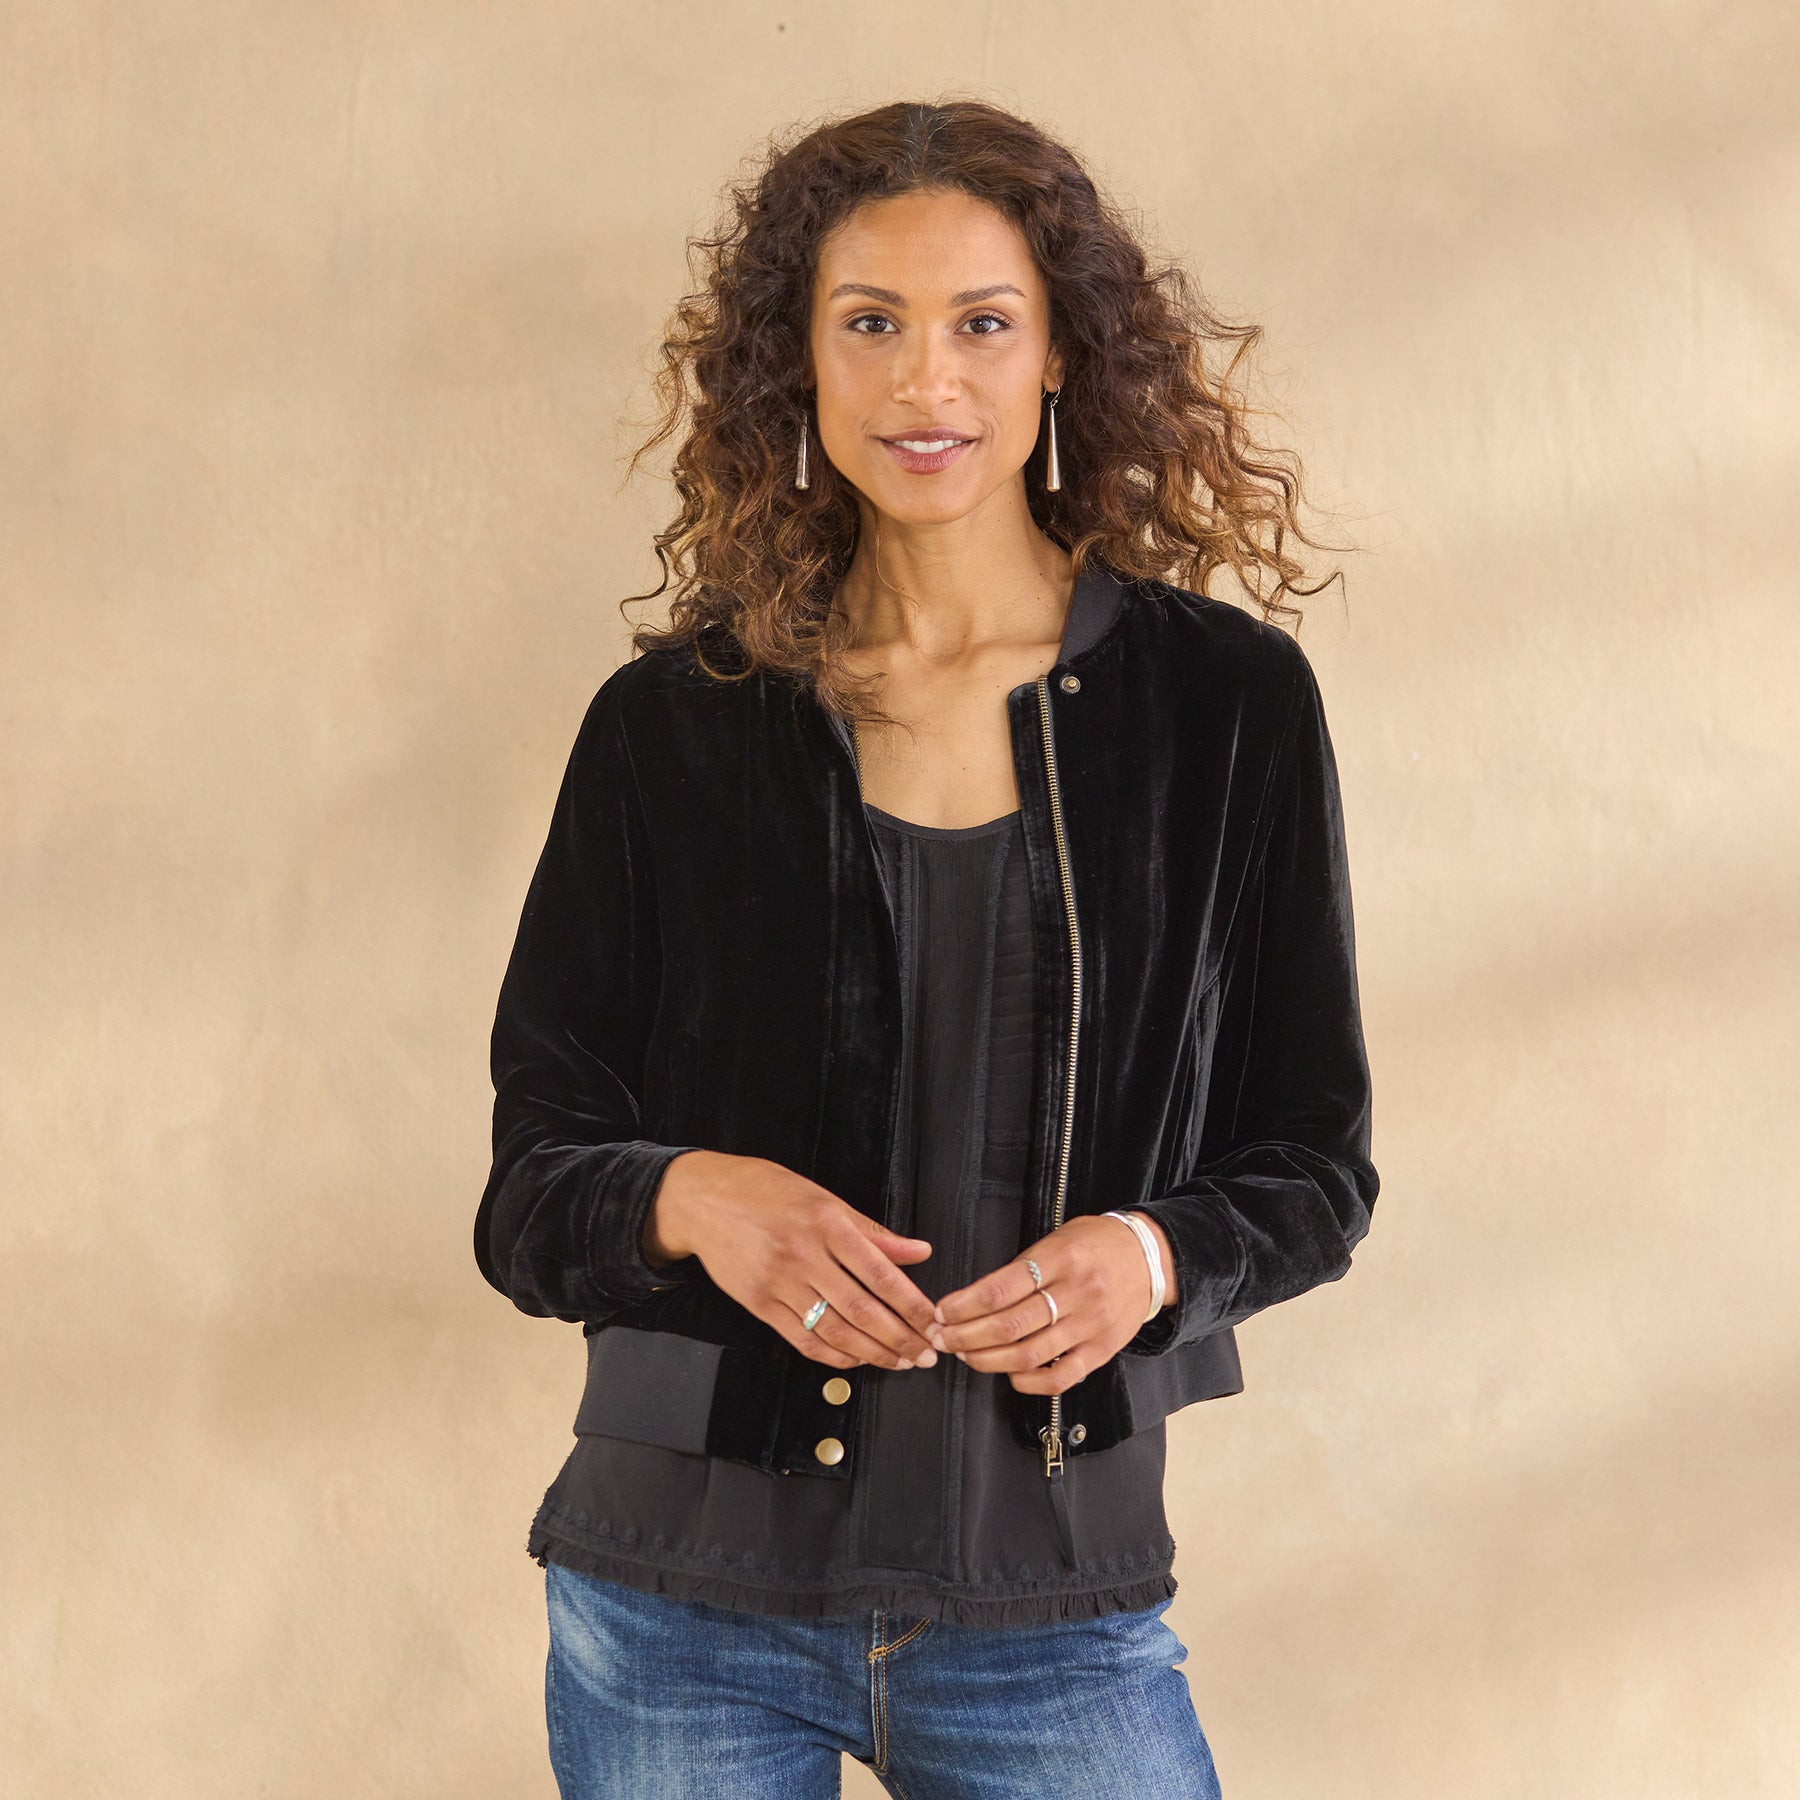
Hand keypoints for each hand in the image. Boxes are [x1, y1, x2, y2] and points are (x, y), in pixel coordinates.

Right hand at [645, 1150, 940, 1371]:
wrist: (702, 1200)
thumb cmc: (764, 1190)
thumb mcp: (823, 1197)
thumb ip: (872, 1231)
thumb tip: (918, 1252)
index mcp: (826, 1223)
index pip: (880, 1273)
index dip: (912, 1304)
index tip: (934, 1321)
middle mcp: (803, 1256)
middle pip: (861, 1309)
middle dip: (900, 1338)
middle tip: (925, 1354)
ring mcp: (778, 1284)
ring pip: (834, 1331)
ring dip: (873, 1353)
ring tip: (899, 1362)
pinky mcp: (759, 1305)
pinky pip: (803, 1341)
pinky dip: (834, 1356)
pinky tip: (856, 1359)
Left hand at [929, 1212, 1177, 1394]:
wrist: (1150, 1258)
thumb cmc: (1096, 1244)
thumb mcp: (1057, 1239)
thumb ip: (1022, 1267)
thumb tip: (974, 1299)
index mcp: (1061, 1258)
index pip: (1001, 1288)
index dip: (963, 1305)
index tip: (941, 1312)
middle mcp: (1077, 1292)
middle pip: (1009, 1325)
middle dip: (965, 1336)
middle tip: (942, 1339)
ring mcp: (1091, 1325)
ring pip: (1029, 1355)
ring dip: (988, 1360)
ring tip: (966, 1355)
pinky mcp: (1102, 1350)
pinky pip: (1060, 1377)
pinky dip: (1027, 1381)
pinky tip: (1008, 1373)